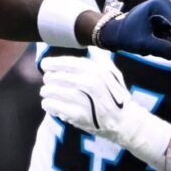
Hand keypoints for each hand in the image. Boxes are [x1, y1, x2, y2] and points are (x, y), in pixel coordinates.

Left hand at [39, 54, 169, 160]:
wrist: (125, 122)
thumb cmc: (117, 97)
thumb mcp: (113, 75)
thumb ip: (101, 60)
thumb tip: (92, 48)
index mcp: (96, 71)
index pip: (67, 63)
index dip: (54, 63)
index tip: (45, 64)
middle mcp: (88, 82)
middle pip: (56, 76)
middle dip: (49, 79)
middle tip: (49, 83)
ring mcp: (82, 99)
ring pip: (50, 90)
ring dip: (47, 92)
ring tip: (48, 94)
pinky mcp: (77, 115)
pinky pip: (52, 105)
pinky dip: (48, 105)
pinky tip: (51, 105)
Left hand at [92, 0, 170, 61]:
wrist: (117, 32)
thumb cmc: (128, 37)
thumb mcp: (145, 45)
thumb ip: (166, 50)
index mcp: (159, 3)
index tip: (156, 43)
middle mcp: (166, 0)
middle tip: (159, 43)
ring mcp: (169, 5)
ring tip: (161, 39)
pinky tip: (163, 36)